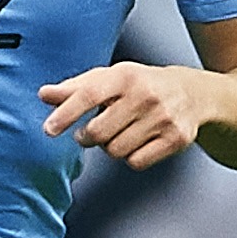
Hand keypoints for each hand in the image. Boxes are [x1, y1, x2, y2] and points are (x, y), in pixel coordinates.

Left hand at [39, 62, 201, 168]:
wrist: (192, 92)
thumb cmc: (141, 84)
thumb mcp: (110, 79)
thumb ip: (75, 88)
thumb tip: (44, 95)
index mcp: (125, 76)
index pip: (89, 95)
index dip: (66, 114)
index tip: (49, 129)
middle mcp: (145, 95)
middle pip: (99, 133)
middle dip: (87, 137)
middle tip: (89, 132)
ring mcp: (162, 118)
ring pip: (116, 151)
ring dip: (110, 147)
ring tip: (119, 133)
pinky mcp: (175, 139)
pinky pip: (136, 162)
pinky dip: (130, 157)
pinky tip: (136, 142)